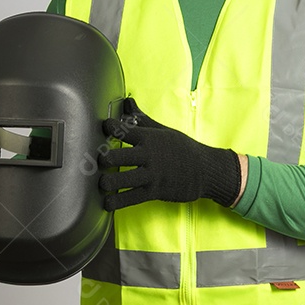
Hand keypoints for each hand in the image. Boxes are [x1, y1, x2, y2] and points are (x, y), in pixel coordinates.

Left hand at [98, 97, 240, 210]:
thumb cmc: (182, 149)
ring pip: (123, 180)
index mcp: (150, 138)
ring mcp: (151, 175)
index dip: (110, 128)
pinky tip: (107, 202)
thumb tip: (127, 102)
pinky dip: (117, 201)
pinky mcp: (154, 191)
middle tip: (98, 161)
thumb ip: (141, 119)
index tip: (103, 127)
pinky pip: (131, 198)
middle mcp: (149, 156)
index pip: (124, 130)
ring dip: (108, 182)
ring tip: (101, 183)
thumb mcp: (162, 131)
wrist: (205, 170)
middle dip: (104, 159)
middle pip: (119, 156)